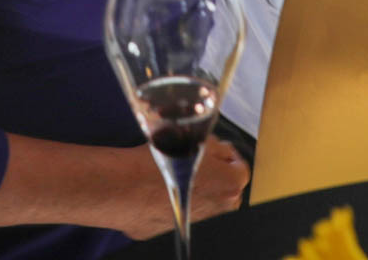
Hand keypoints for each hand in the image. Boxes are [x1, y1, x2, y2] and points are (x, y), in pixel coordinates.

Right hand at [114, 137, 248, 239]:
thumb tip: (219, 149)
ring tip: (175, 174)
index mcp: (230, 183)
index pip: (240, 167)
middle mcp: (220, 208)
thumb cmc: (158, 162)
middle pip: (225, 188)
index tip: (216, 150)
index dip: (227, 155)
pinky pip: (184, 212)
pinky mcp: (179, 229)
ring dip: (196, 190)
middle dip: (215, 174)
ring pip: (205, 202)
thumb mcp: (192, 138)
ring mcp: (200, 221)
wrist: (127, 187)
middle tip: (195, 160)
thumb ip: (214, 145)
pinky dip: (177, 203)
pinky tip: (160, 190)